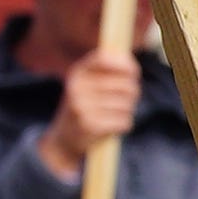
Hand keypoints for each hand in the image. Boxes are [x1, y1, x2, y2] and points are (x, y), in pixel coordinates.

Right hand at [43, 45, 141, 172]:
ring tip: (116, 113)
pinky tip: (114, 125)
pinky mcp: (90, 126)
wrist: (63, 139)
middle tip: (128, 98)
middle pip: (124, 85)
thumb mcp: (86, 84)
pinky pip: (123, 121)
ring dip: (127, 110)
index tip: (134, 71)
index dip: (124, 64)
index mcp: (76, 74)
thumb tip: (130, 63)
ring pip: (126, 105)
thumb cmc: (83, 106)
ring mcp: (82, 108)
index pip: (104, 59)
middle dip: (133, 92)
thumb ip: (105, 71)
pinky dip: (124, 124)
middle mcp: (77, 88)